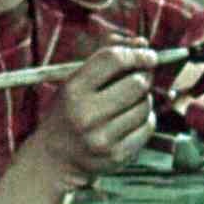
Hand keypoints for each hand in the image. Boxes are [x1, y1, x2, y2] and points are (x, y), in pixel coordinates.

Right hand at [31, 44, 158, 189]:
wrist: (54, 159)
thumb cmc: (69, 112)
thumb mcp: (76, 82)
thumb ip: (106, 59)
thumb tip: (143, 43)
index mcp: (73, 90)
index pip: (113, 59)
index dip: (136, 53)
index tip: (148, 55)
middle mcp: (87, 115)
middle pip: (137, 83)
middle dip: (144, 77)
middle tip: (141, 78)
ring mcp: (102, 138)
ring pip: (145, 105)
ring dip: (143, 99)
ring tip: (129, 103)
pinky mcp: (117, 156)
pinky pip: (148, 127)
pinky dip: (145, 119)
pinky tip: (130, 121)